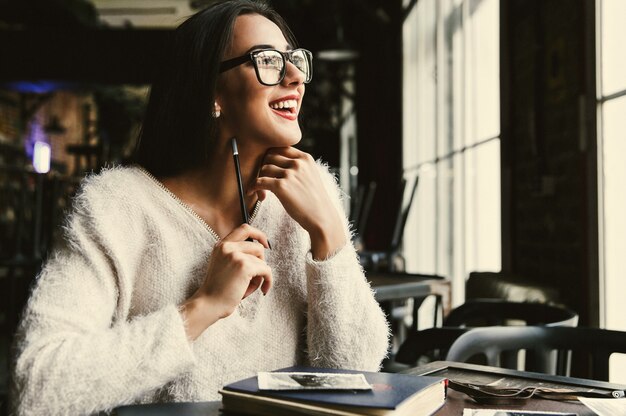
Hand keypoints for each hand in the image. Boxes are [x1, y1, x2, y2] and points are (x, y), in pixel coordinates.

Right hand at [181, 224, 271, 339]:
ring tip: (248, 287)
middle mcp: (228, 247)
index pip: (244, 228)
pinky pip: (266, 270)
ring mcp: (236, 255)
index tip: (265, 245)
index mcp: (222, 245)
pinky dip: (268, 281)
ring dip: (260, 276)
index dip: (259, 234)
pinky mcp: (245, 266)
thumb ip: (236, 255)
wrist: (209, 304)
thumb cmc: (218, 290)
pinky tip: (263, 290)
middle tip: (255, 277)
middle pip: (258, 247)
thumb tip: (262, 250)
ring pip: (262, 261)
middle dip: (261, 263)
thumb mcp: (223, 265)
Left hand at [249, 147, 345, 258]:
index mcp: (305, 158)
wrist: (321, 217)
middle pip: (270, 156)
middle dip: (263, 166)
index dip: (271, 155)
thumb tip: (277, 161)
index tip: (267, 165)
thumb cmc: (315, 200)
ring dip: (258, 178)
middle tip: (262, 178)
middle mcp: (298, 163)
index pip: (281, 147)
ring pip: (264, 168)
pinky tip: (251, 192)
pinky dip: (253, 187)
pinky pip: (260, 181)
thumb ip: (298, 166)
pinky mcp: (281, 186)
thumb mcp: (311, 175)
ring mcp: (290, 174)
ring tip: (260, 189)